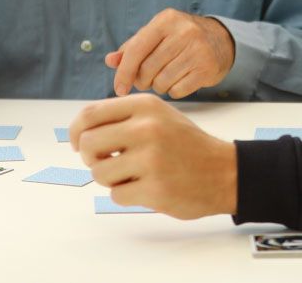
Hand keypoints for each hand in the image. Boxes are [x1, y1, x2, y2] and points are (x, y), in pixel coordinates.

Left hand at [70, 94, 236, 218]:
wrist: (224, 172)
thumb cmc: (186, 144)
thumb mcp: (159, 115)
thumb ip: (123, 117)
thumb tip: (81, 130)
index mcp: (146, 106)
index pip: (90, 114)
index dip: (76, 131)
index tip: (78, 143)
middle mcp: (147, 129)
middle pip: (88, 143)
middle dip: (90, 157)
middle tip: (104, 162)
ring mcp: (151, 160)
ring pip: (99, 173)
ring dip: (109, 179)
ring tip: (130, 175)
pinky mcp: (154, 189)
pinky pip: (116, 195)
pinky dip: (125, 195)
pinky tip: (145, 187)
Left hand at [105, 9, 234, 98]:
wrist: (221, 41)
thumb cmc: (180, 38)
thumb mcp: (157, 35)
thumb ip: (133, 47)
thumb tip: (110, 61)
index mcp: (166, 20)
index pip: (137, 49)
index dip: (124, 71)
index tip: (119, 88)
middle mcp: (183, 32)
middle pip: (147, 69)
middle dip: (143, 80)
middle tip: (147, 79)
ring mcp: (198, 50)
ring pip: (161, 82)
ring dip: (158, 86)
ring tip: (165, 77)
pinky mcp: (207, 68)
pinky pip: (178, 91)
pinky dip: (173, 91)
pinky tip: (179, 80)